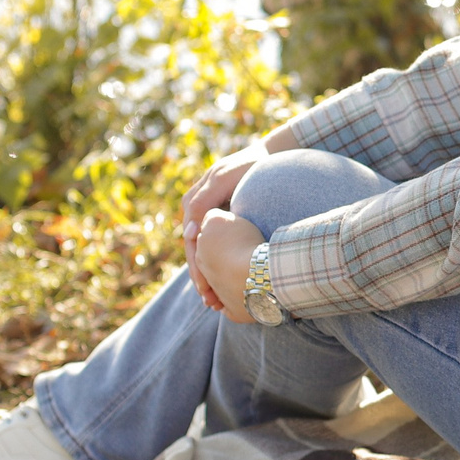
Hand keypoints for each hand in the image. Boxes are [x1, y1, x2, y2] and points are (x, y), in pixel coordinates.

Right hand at [182, 144, 270, 306]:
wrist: (269, 156)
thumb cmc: (249, 164)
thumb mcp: (226, 177)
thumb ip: (205, 200)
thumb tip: (190, 232)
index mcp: (194, 202)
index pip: (192, 241)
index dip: (197, 265)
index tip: (205, 287)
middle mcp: (198, 212)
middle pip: (197, 253)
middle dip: (202, 278)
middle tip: (211, 302)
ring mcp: (210, 219)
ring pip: (206, 255)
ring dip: (209, 278)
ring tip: (216, 303)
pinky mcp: (224, 224)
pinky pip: (218, 249)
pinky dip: (220, 268)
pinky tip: (227, 288)